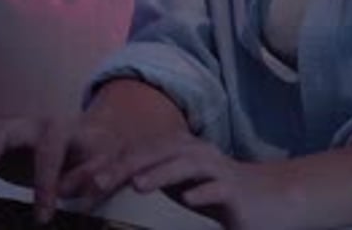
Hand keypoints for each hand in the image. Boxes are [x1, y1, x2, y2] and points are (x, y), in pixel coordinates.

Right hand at [0, 114, 131, 223]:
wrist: (91, 134)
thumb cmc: (98, 152)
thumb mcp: (110, 162)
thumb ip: (102, 174)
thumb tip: (95, 185)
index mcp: (62, 130)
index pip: (51, 150)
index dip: (45, 182)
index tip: (42, 217)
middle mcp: (33, 125)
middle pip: (8, 130)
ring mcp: (13, 128)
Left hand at [112, 133, 300, 229]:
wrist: (270, 200)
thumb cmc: (218, 191)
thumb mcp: (180, 182)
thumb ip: (151, 175)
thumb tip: (107, 178)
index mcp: (179, 149)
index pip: (139, 152)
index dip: (110, 163)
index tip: (81, 181)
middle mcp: (196, 153)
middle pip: (157, 153)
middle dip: (125, 166)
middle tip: (96, 182)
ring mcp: (217, 170)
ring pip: (186, 165)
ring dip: (160, 174)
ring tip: (137, 186)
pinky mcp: (236, 192)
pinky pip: (218, 189)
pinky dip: (202, 193)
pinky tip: (189, 202)